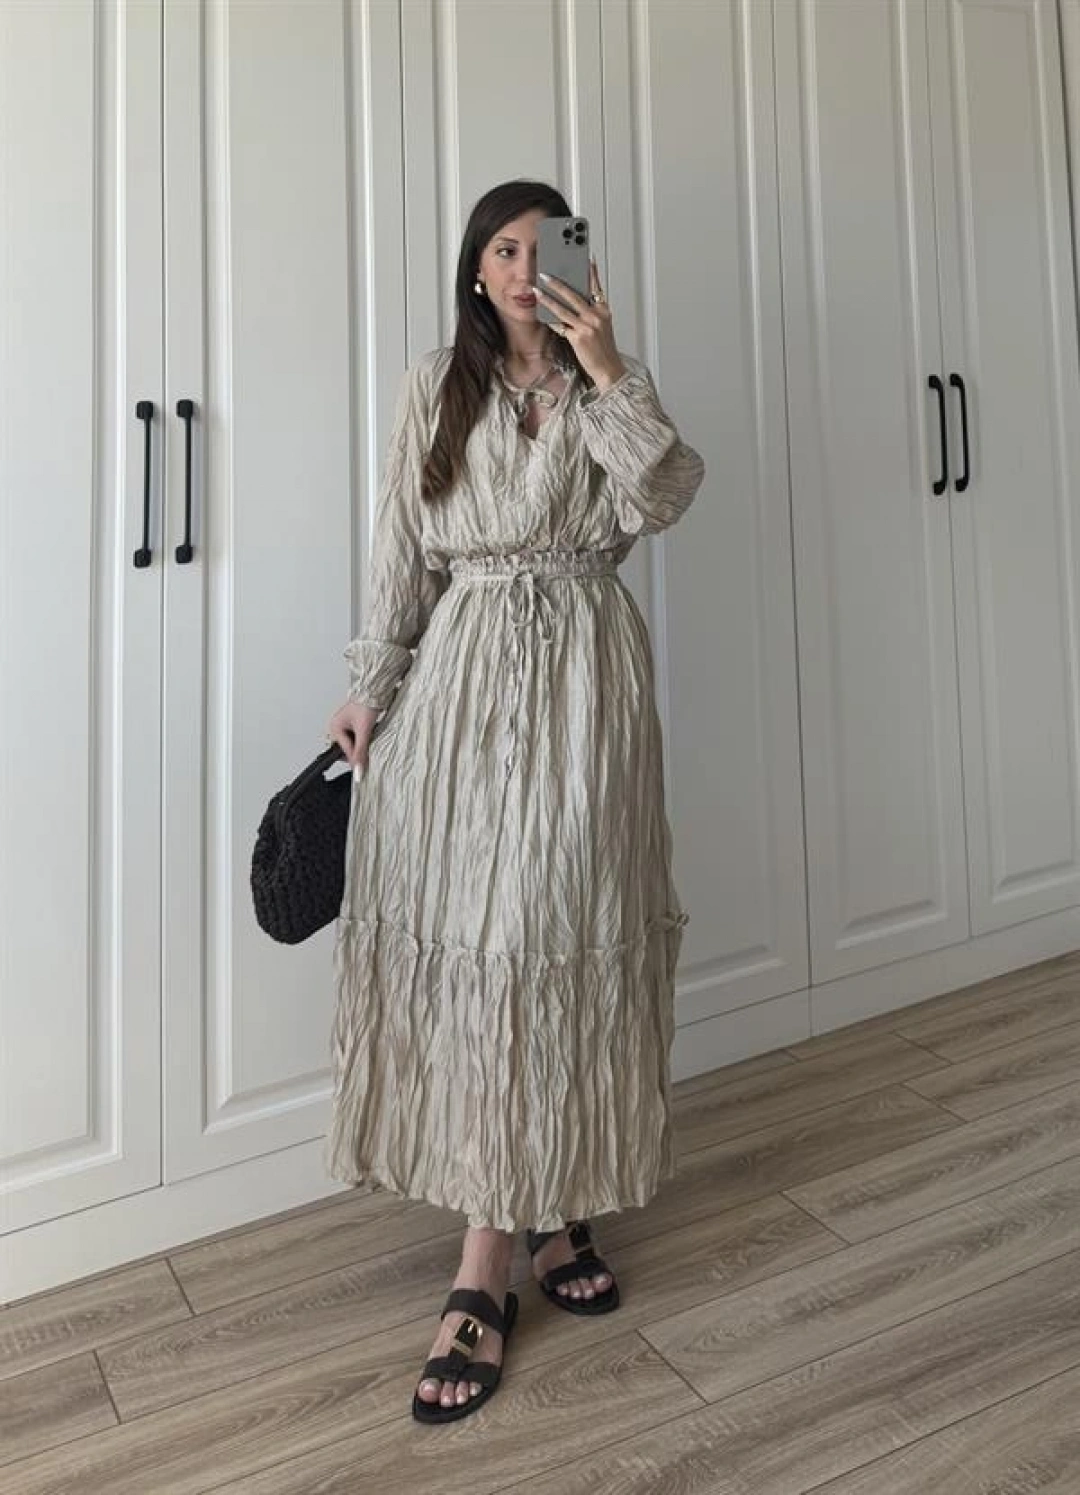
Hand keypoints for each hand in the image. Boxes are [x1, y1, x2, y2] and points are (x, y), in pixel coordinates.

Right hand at [327, 699, 379, 772]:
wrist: (375, 690)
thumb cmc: (366, 704)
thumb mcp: (364, 730)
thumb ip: (361, 750)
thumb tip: (358, 768)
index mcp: (335, 727)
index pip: (346, 750)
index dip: (356, 759)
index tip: (361, 772)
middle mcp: (338, 726)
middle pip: (347, 749)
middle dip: (357, 752)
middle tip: (367, 755)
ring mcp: (346, 725)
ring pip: (353, 744)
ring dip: (361, 746)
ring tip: (370, 740)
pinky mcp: (354, 724)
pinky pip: (357, 738)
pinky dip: (364, 741)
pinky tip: (371, 737)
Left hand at [532, 258, 625, 390]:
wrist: (608, 369)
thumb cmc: (603, 349)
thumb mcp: (602, 326)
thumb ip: (590, 312)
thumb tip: (573, 302)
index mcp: (603, 310)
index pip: (596, 286)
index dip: (591, 272)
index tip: (586, 258)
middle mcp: (596, 316)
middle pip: (574, 295)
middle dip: (558, 283)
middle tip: (545, 274)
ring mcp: (587, 327)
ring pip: (563, 309)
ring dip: (548, 299)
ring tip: (537, 291)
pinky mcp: (578, 338)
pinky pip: (560, 325)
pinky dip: (551, 319)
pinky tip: (541, 312)